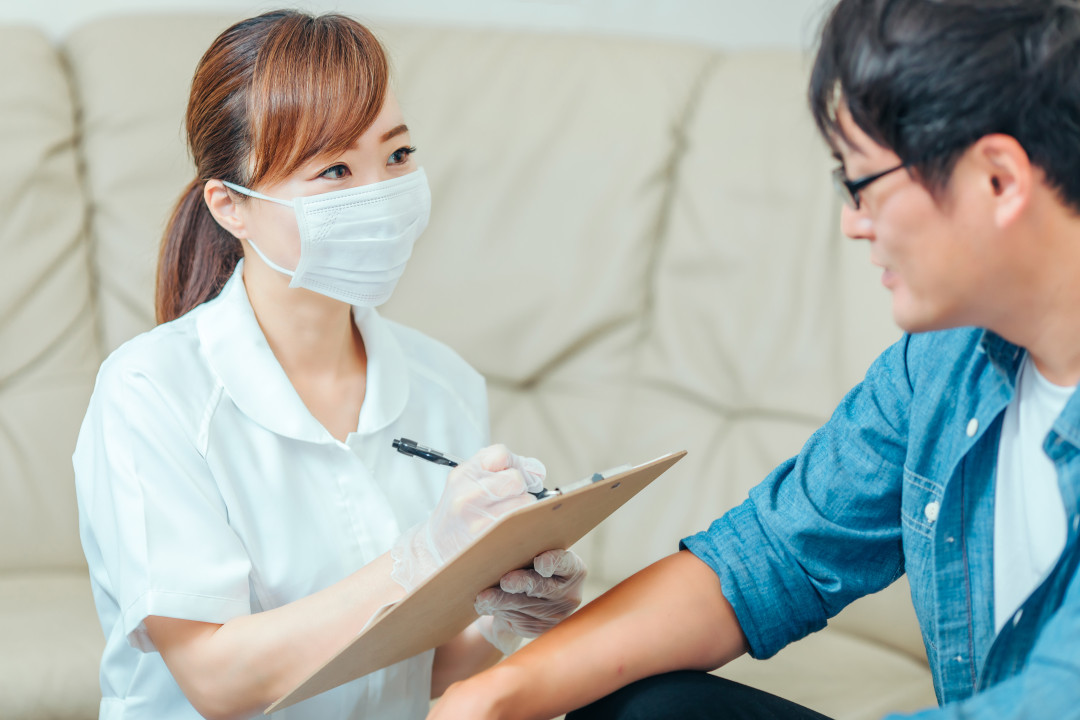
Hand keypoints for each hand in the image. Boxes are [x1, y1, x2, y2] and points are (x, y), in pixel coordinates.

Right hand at [392, 445, 545, 591]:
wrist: (437, 547)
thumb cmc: (459, 511)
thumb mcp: (469, 480)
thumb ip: (503, 465)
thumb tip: (538, 471)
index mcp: (463, 475)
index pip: (501, 455)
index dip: (513, 463)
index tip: (509, 474)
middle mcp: (468, 496)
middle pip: (517, 479)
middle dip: (519, 487)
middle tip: (508, 496)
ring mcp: (479, 520)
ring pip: (525, 502)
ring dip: (522, 507)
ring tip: (506, 513)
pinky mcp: (491, 540)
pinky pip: (523, 523)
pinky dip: (523, 523)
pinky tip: (509, 526)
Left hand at [474, 548, 586, 653]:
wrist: (522, 597)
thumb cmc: (525, 563)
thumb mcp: (527, 552)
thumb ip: (518, 543)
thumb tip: (490, 532)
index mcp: (572, 568)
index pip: (567, 564)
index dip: (554, 562)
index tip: (540, 564)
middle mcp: (569, 593)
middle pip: (543, 587)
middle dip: (522, 583)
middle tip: (505, 581)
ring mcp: (555, 614)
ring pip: (525, 606)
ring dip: (502, 601)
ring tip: (484, 598)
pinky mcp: (539, 628)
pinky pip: (517, 620)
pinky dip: (499, 611)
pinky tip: (486, 605)